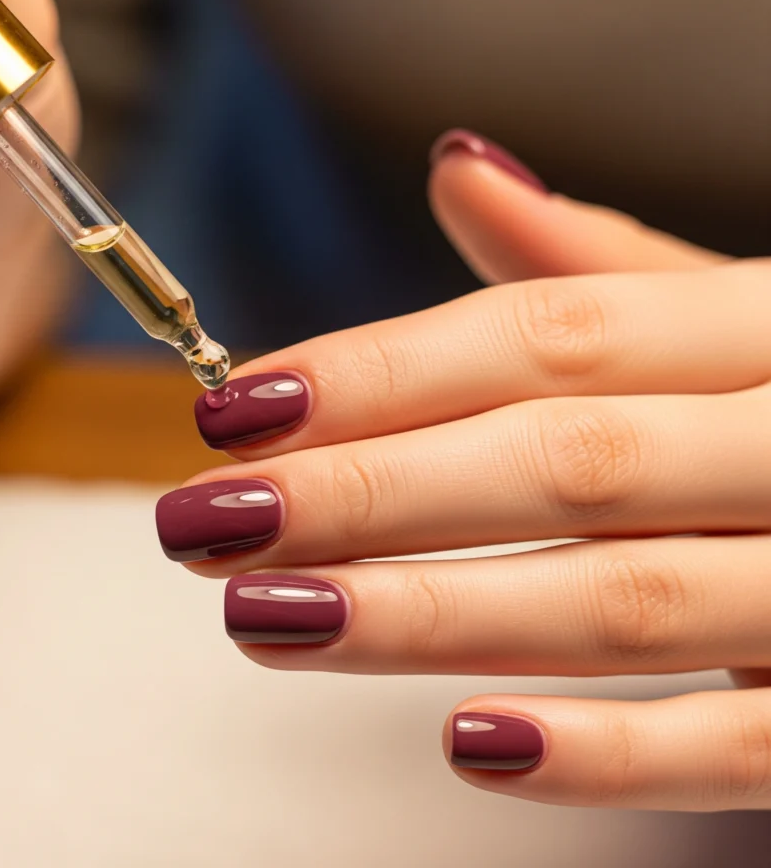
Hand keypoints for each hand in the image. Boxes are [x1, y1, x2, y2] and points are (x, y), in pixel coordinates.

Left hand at [156, 128, 770, 811]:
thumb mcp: (748, 310)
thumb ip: (605, 262)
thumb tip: (461, 165)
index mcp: (766, 322)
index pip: (545, 332)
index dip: (378, 371)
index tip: (233, 404)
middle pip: (559, 460)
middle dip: (366, 493)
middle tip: (204, 522)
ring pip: (622, 598)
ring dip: (431, 615)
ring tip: (269, 618)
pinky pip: (746, 741)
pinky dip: (609, 754)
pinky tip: (471, 744)